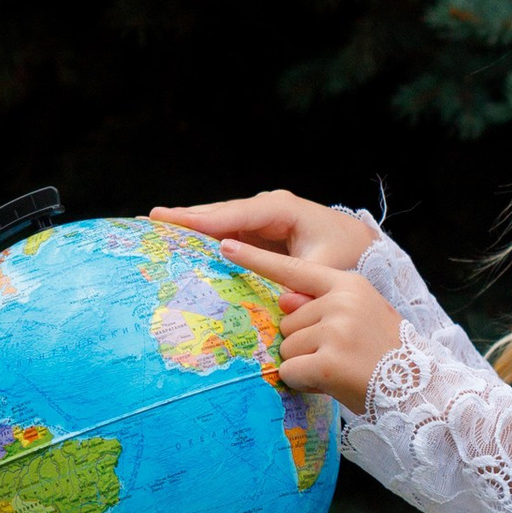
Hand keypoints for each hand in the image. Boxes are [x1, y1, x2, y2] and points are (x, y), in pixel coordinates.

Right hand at [150, 189, 372, 273]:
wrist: (361, 248)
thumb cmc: (346, 255)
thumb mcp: (326, 269)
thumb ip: (300, 281)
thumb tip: (285, 304)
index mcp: (283, 210)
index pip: (237, 214)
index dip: (205, 219)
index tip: (174, 221)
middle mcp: (268, 208)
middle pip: (221, 212)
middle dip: (186, 216)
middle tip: (150, 217)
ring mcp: (261, 218)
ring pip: (219, 221)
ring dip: (189, 224)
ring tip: (154, 225)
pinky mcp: (258, 232)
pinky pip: (226, 232)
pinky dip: (202, 236)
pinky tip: (178, 240)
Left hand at [220, 245, 403, 409]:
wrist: (419, 390)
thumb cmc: (386, 355)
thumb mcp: (360, 316)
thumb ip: (323, 304)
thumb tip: (284, 300)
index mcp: (349, 285)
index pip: (295, 271)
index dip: (257, 261)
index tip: (225, 247)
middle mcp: (341, 302)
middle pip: (287, 322)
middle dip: (303, 343)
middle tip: (337, 355)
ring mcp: (336, 330)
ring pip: (287, 347)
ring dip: (304, 364)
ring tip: (338, 369)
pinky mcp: (328, 361)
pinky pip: (291, 371)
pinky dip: (302, 382)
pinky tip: (329, 383)